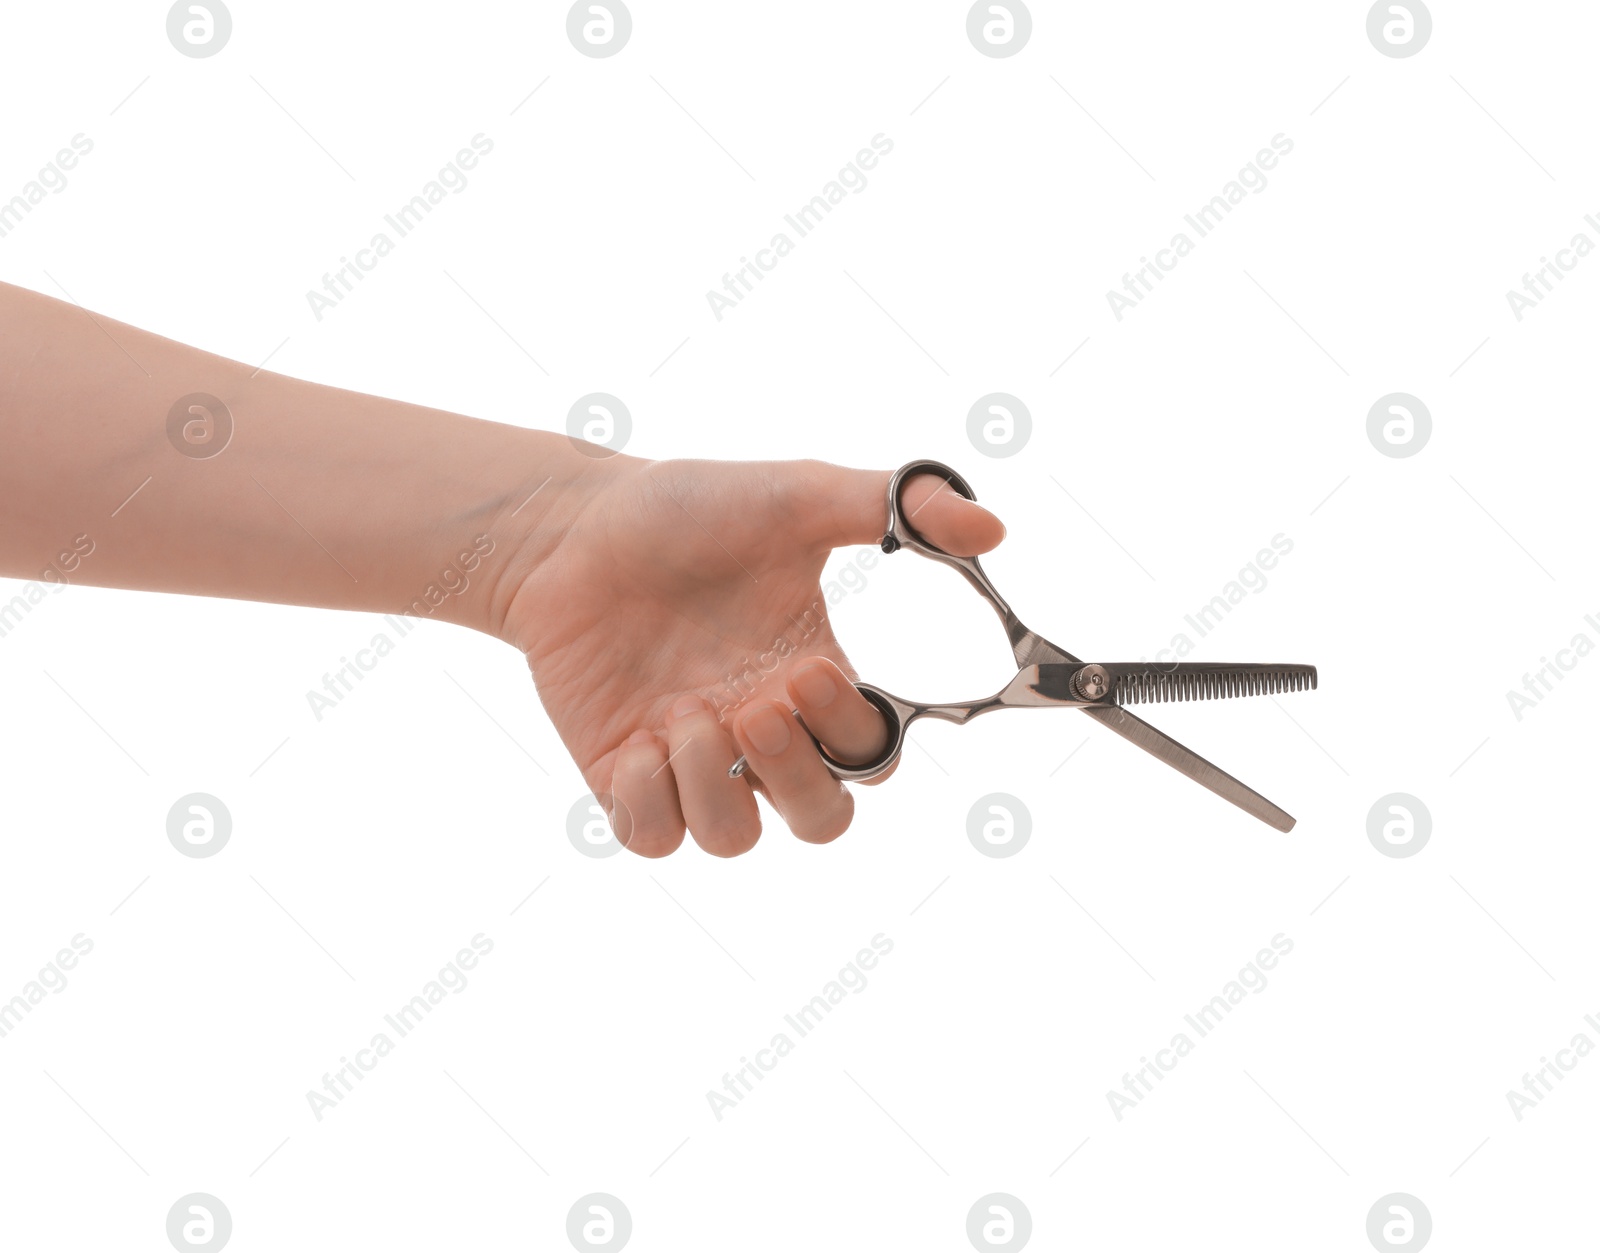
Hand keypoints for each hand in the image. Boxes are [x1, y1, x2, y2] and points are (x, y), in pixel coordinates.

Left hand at [503, 457, 1005, 856]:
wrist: (572, 528)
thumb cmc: (688, 511)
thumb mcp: (799, 496)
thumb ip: (899, 506)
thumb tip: (994, 529)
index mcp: (811, 679)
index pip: (870, 755)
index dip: (850, 733)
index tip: (808, 670)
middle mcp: (759, 730)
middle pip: (823, 820)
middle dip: (798, 779)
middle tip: (753, 708)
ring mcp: (691, 758)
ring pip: (735, 840)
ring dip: (717, 785)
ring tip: (682, 710)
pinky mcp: (623, 774)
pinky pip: (654, 836)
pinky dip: (651, 803)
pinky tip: (638, 739)